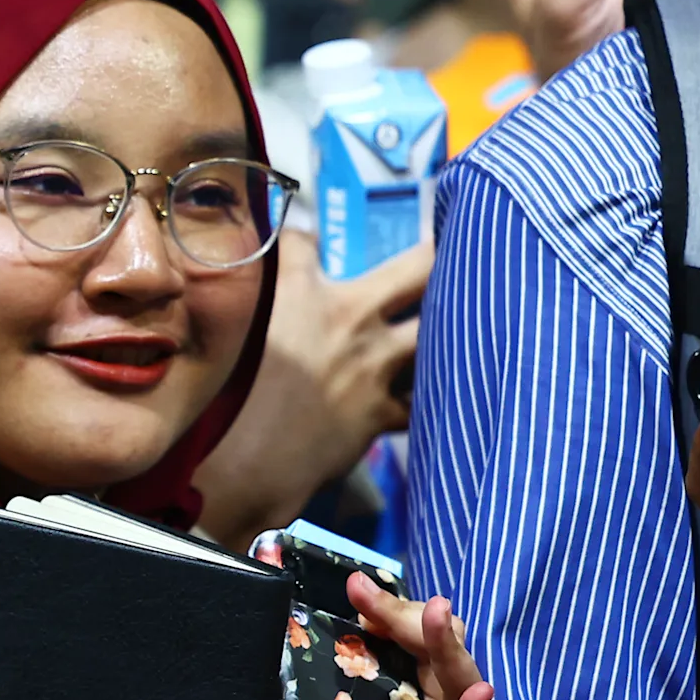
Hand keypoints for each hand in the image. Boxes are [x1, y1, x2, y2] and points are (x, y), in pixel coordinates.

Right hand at [191, 235, 428, 543]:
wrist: (247, 461)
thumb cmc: (225, 397)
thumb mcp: (232, 335)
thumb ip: (255, 304)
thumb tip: (259, 278)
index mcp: (300, 295)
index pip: (303, 244)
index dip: (303, 238)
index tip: (304, 242)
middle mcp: (349, 318)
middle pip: (416, 269)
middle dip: (437, 253)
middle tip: (452, 247)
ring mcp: (376, 365)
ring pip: (437, 331)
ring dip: (455, 324)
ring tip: (474, 316)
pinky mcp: (385, 410)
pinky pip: (424, 397)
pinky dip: (434, 394)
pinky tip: (448, 391)